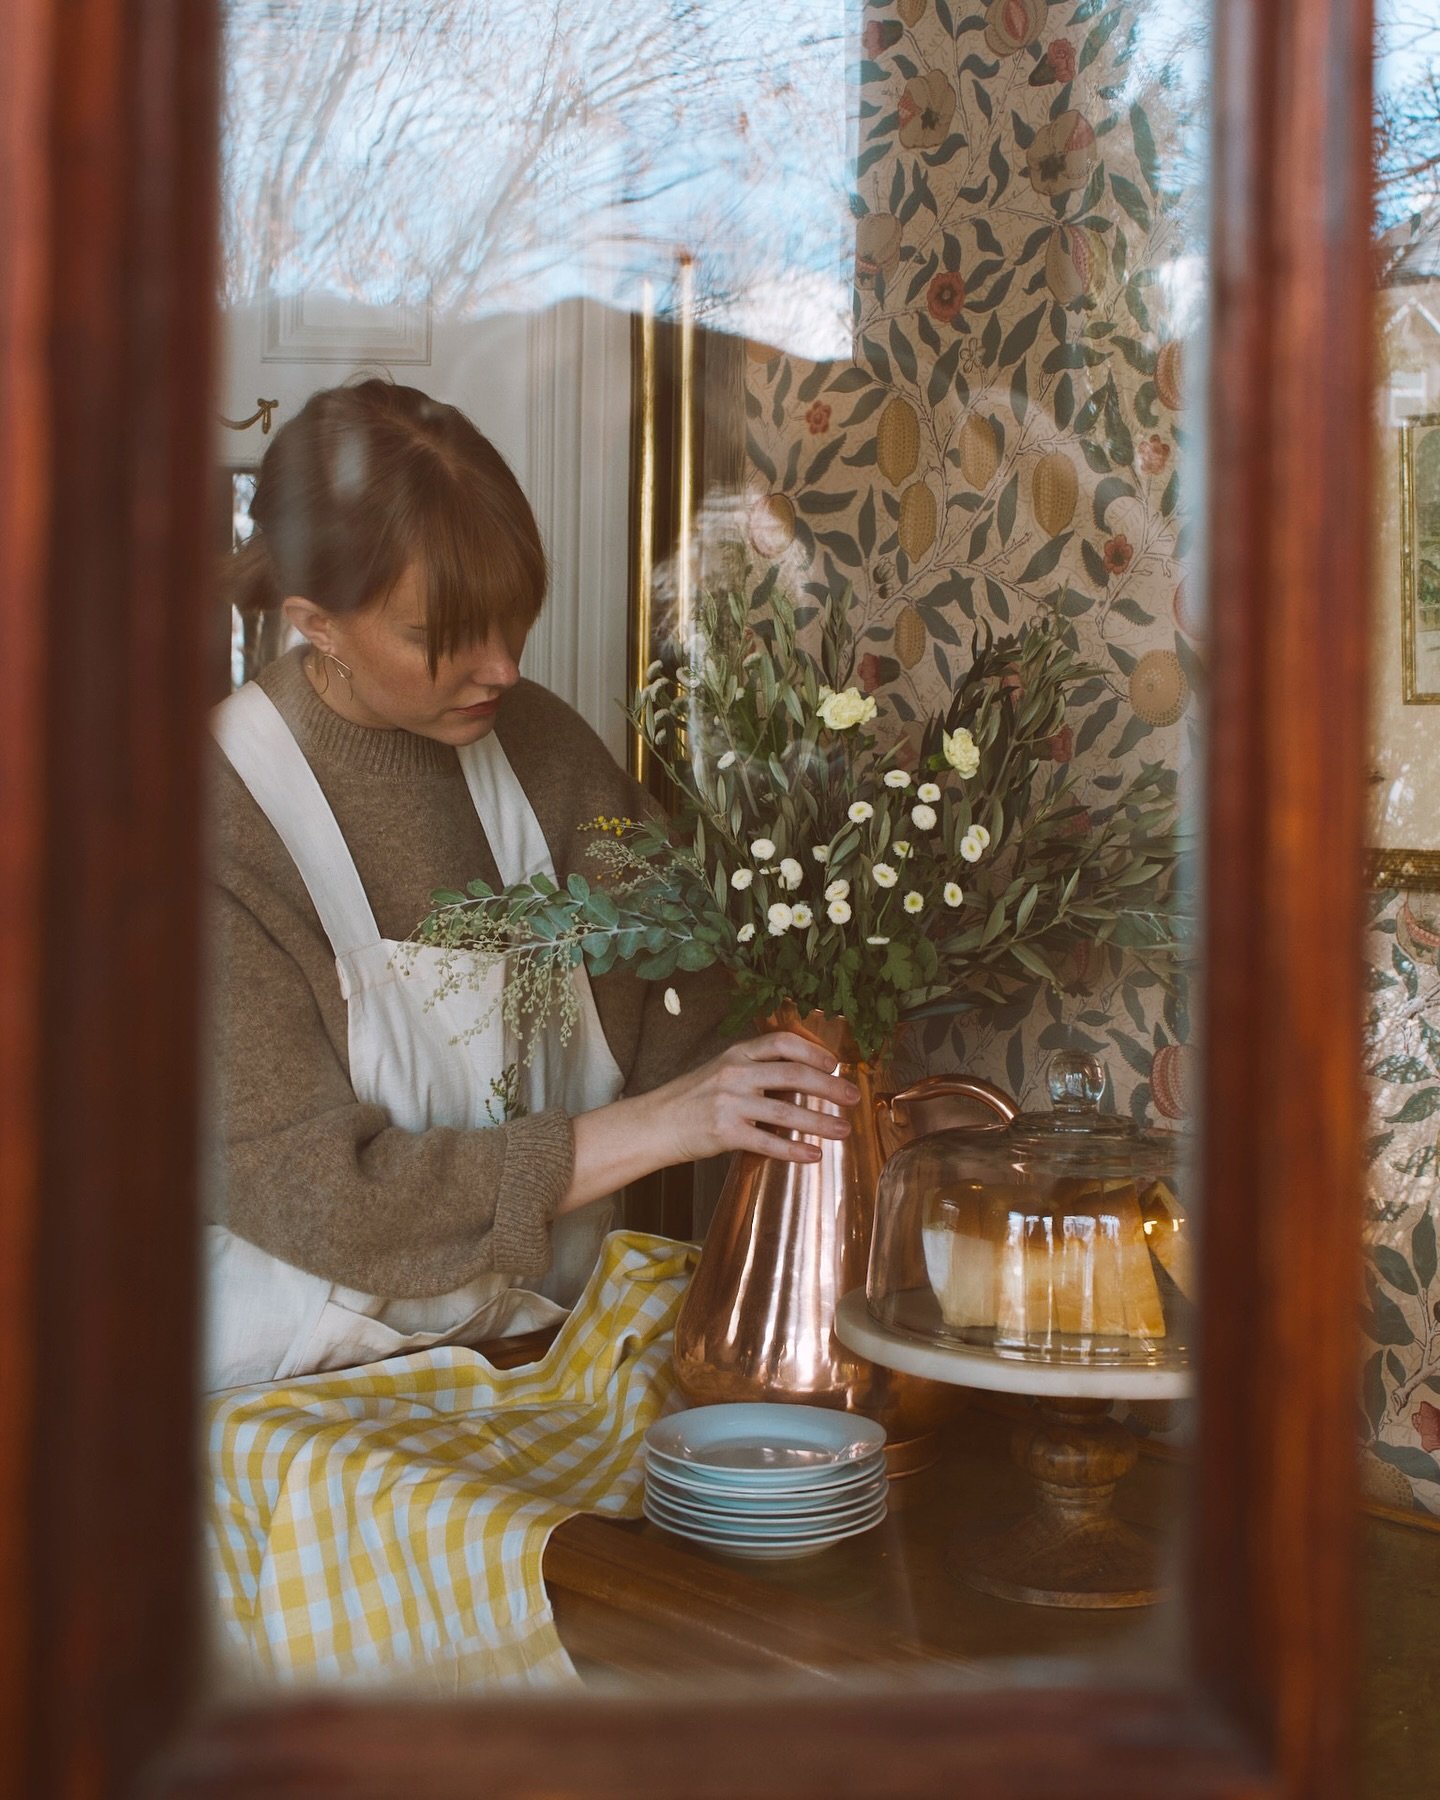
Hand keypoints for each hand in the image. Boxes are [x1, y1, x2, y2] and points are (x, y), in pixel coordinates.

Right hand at [560, 1034, 859, 1213]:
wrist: (654, 1124)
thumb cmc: (691, 1099)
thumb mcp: (721, 1071)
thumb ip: (755, 1069)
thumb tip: (801, 1076)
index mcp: (736, 1053)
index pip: (783, 1042)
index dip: (814, 1051)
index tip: (836, 1064)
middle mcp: (735, 1073)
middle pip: (794, 1074)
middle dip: (831, 1087)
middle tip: (854, 1097)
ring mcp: (730, 1103)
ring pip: (787, 1111)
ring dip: (821, 1122)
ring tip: (844, 1130)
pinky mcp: (725, 1133)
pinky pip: (768, 1143)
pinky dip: (795, 1150)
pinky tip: (813, 1156)